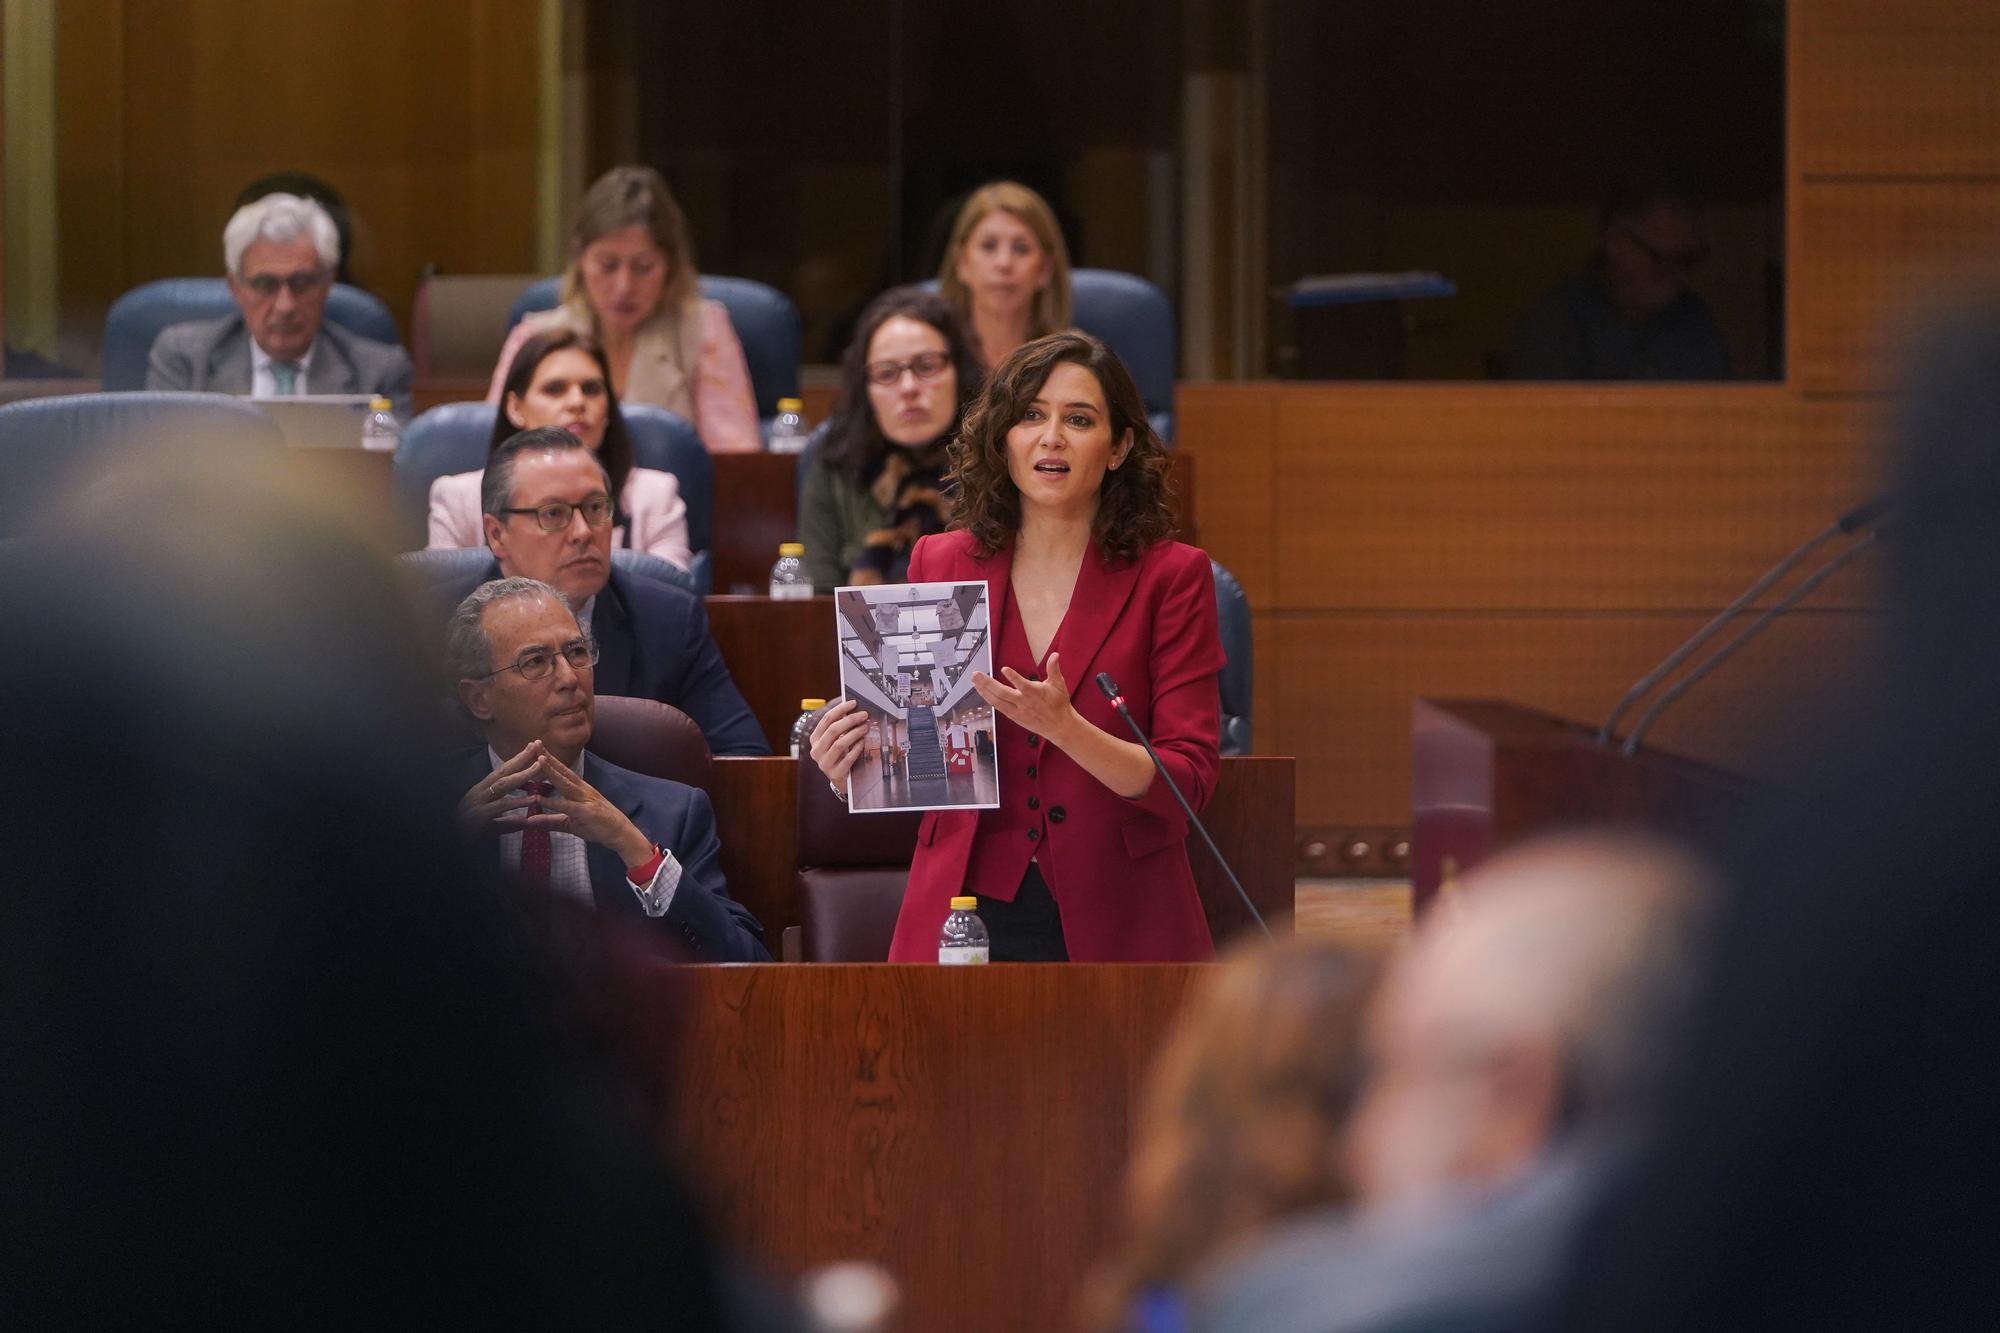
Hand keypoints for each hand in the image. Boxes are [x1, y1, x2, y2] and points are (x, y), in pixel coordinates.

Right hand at [455, 742, 562, 837]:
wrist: (450, 837)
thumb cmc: (468, 832)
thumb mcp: (489, 824)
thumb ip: (507, 821)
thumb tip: (524, 820)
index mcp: (481, 791)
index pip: (501, 771)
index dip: (516, 759)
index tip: (532, 746)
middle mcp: (479, 793)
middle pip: (502, 772)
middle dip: (520, 758)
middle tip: (537, 746)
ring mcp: (479, 803)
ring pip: (502, 785)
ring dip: (521, 775)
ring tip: (539, 767)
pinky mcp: (480, 816)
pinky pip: (500, 806)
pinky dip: (517, 802)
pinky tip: (532, 799)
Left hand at [535, 749, 654, 866]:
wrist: (621, 833)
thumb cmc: (597, 826)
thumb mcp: (569, 824)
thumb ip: (549, 821)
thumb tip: (529, 820)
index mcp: (579, 789)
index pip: (562, 771)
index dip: (549, 760)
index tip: (535, 748)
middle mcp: (582, 790)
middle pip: (563, 771)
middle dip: (548, 757)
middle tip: (534, 743)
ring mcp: (585, 799)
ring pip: (565, 782)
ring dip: (552, 771)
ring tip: (538, 760)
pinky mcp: (586, 812)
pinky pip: (567, 806)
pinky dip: (553, 802)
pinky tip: (539, 799)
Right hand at [808, 698, 869, 785]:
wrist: (841, 779)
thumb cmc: (839, 755)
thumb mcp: (835, 741)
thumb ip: (840, 727)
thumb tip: (854, 709)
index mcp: (814, 739)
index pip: (826, 720)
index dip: (840, 709)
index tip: (853, 703)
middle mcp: (816, 751)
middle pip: (833, 730)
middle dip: (850, 720)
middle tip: (864, 715)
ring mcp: (824, 763)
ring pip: (839, 744)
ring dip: (854, 733)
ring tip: (865, 727)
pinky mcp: (835, 774)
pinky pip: (847, 759)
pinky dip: (856, 749)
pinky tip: (863, 742)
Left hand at [971, 652, 1081, 744]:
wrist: (1059, 725)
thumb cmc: (1058, 703)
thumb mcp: (1058, 684)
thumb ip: (1054, 668)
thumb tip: (1055, 655)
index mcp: (1035, 693)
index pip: (1023, 685)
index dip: (1014, 677)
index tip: (1004, 669)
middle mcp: (1024, 702)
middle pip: (1003, 693)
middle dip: (988, 683)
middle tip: (976, 674)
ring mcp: (1017, 710)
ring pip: (997, 701)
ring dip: (984, 690)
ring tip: (974, 680)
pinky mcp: (1014, 716)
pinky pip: (998, 707)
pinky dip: (989, 698)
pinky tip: (981, 691)